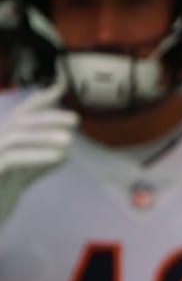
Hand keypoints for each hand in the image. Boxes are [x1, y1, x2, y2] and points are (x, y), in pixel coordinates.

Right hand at [0, 67, 76, 224]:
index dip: (40, 98)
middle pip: (18, 120)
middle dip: (47, 116)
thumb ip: (40, 163)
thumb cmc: (0, 194)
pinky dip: (38, 156)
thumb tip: (65, 153)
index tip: (61, 86)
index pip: (20, 113)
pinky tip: (59, 157)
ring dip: (44, 136)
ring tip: (70, 140)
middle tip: (75, 119)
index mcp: (2, 138)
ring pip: (15, 137)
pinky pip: (14, 159)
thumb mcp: (22, 176)